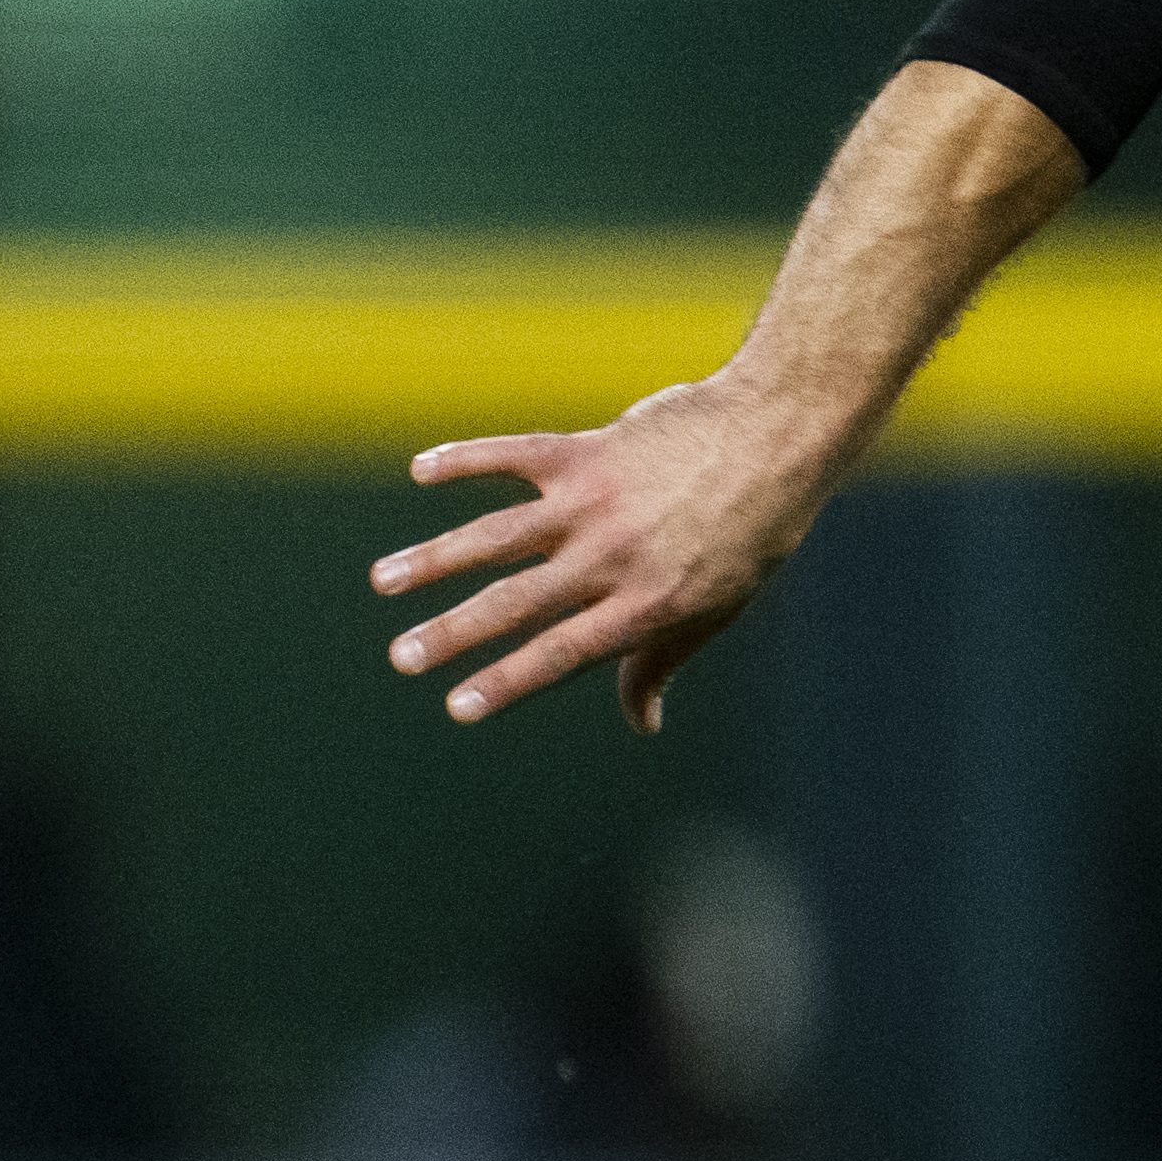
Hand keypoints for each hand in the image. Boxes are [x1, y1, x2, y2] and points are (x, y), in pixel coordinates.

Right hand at [371, 375, 847, 730]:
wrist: (775, 436)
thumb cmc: (751, 533)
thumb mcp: (717, 608)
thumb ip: (662, 661)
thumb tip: (643, 724)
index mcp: (644, 605)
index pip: (561, 654)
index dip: (508, 682)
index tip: (457, 707)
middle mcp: (611, 558)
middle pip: (515, 604)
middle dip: (452, 634)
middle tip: (401, 657)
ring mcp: (593, 503)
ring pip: (496, 536)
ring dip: (435, 559)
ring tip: (385, 581)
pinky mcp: (585, 452)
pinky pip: (512, 455)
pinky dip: (466, 459)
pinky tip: (422, 470)